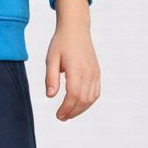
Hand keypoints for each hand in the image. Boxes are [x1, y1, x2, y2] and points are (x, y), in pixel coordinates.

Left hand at [46, 0, 100, 120]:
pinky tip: (78, 105)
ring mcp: (95, 72)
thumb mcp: (51, 59)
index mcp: (76, 68)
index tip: (58, 115)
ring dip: (80, 109)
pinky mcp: (97, 72)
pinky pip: (96, 92)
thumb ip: (51, 78)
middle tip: (61, 117)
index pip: (74, 94)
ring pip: (91, 98)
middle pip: (83, 99)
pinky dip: (88, 102)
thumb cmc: (61, 43)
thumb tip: (50, 96)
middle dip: (72, 112)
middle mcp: (89, 72)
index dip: (66, 108)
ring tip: (68, 114)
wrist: (76, 29)